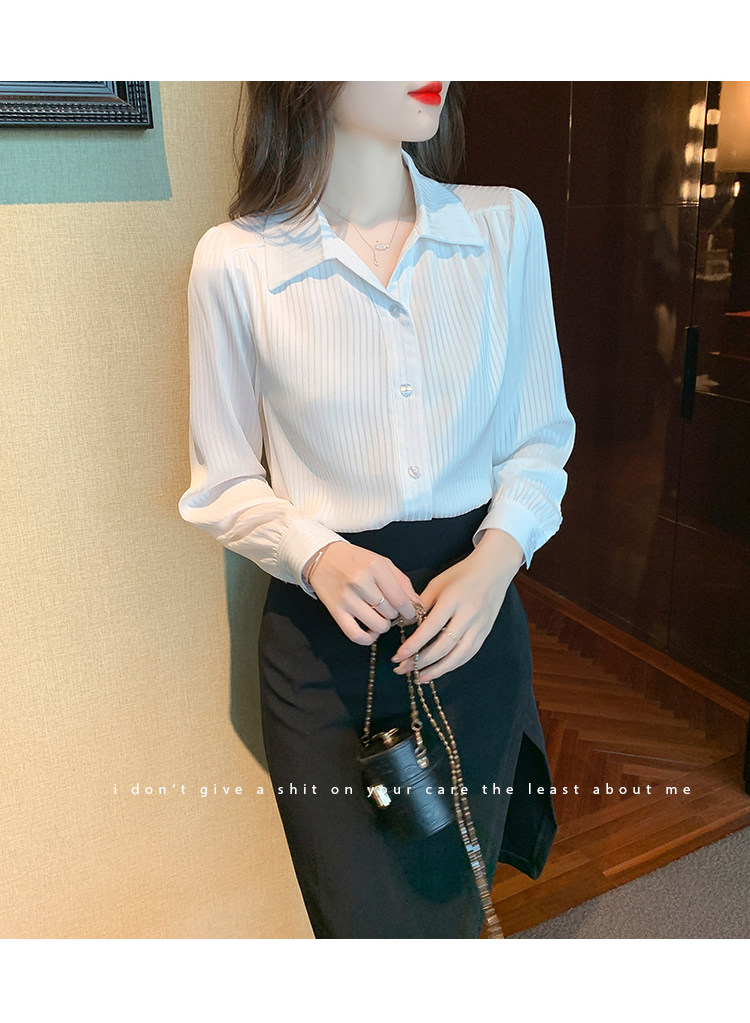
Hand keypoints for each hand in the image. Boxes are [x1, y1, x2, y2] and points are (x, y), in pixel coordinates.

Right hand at [305, 541, 421, 644]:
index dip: (409, 611)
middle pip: (390, 613)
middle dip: (394, 615)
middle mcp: (361, 582)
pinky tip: (370, 631)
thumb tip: (418, 604)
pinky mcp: (336, 610)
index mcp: (375, 567)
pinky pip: (356, 635)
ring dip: (382, 625)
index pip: (401, 599)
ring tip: (379, 617)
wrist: (322, 557)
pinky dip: (367, 638)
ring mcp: (347, 598)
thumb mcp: (382, 563)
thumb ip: (402, 583)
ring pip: (377, 625)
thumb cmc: (356, 560)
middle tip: (388, 609)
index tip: (409, 613)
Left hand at [391, 529, 523, 682]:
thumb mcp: (437, 584)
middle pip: (444, 646)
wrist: (493, 570)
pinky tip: (439, 670)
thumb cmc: (461, 575)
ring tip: (419, 677)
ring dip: (437, 670)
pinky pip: (468, 654)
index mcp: (453, 599)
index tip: (398, 656)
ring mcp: (480, 626)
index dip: (414, 645)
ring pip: (458, 656)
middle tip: (403, 669)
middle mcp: (468, 615)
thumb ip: (421, 606)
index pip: (431, 628)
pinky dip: (452, 665)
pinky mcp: (486, 632)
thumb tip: (403, 626)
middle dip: (421, 661)